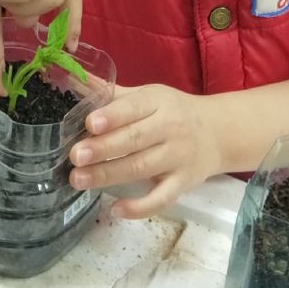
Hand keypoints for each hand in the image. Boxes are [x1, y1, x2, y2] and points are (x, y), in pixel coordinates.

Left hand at [68, 84, 225, 217]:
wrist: (218, 134)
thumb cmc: (174, 112)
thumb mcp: (148, 96)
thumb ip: (111, 94)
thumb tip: (70, 78)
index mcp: (158, 102)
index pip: (134, 108)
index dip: (112, 116)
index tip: (89, 124)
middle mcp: (170, 129)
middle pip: (134, 139)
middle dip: (103, 148)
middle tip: (75, 156)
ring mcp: (178, 158)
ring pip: (142, 168)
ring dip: (109, 175)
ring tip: (79, 179)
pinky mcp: (182, 183)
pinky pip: (162, 198)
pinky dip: (140, 207)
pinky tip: (115, 210)